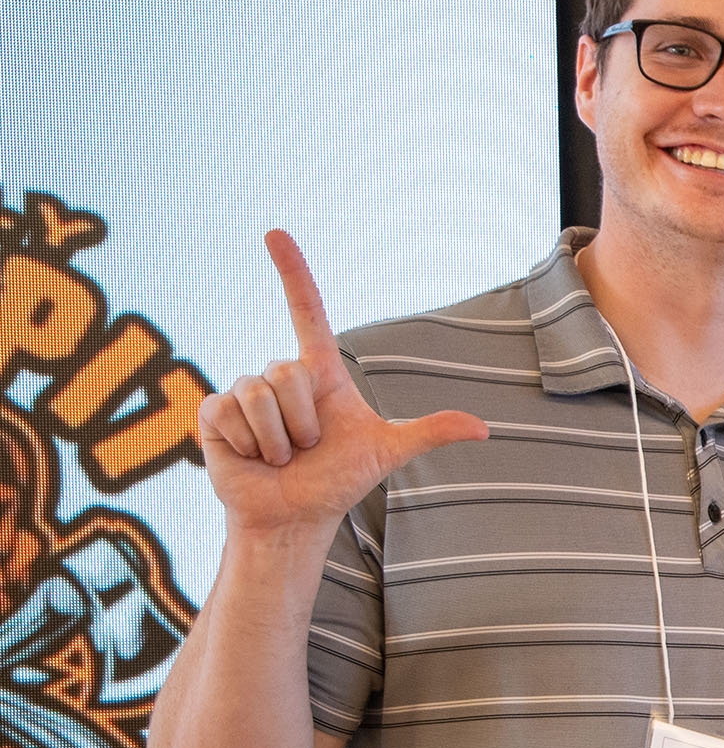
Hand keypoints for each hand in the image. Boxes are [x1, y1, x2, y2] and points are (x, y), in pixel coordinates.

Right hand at [197, 231, 486, 536]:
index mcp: (319, 372)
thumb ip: (430, 432)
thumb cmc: (338, 480)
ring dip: (277, 437)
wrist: (295, 515)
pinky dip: (248, 444)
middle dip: (303, 420)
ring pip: (258, 394)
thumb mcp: (386, 452)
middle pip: (288, 371)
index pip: (306, 311)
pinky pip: (227, 412)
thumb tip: (485, 429)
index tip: (275, 233)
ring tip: (283, 455)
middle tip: (308, 446)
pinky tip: (252, 457)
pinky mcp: (213, 414)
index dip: (292, 272)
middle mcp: (280, 375)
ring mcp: (244, 391)